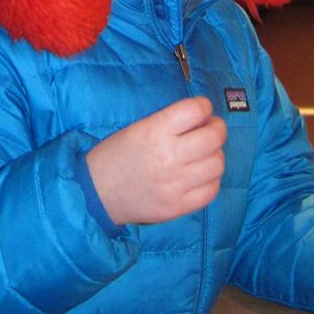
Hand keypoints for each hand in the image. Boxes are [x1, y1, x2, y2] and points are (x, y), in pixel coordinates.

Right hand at [86, 96, 225, 225]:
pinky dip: (211, 180)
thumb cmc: (115, 155)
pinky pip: (211, 191)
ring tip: (205, 155)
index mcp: (154, 131)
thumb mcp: (137, 128)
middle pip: (213, 138)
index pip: (195, 110)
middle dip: (217, 129)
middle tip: (211, 129)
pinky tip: (201, 176)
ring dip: (215, 155)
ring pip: (217, 164)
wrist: (96, 193)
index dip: (204, 106)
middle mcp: (168, 156)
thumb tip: (201, 120)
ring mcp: (175, 184)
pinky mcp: (177, 206)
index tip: (203, 110)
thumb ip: (168, 123)